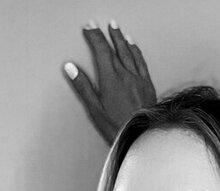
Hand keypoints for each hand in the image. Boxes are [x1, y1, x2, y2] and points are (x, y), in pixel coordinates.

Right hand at [62, 21, 155, 145]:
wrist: (140, 136)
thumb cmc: (117, 127)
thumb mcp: (95, 109)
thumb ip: (83, 87)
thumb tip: (71, 68)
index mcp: (110, 80)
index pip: (101, 51)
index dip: (94, 36)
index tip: (89, 27)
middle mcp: (125, 75)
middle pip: (115, 48)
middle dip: (107, 35)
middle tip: (101, 25)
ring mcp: (138, 79)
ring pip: (129, 52)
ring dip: (121, 38)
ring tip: (116, 29)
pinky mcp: (148, 85)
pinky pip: (141, 62)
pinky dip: (136, 51)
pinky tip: (133, 46)